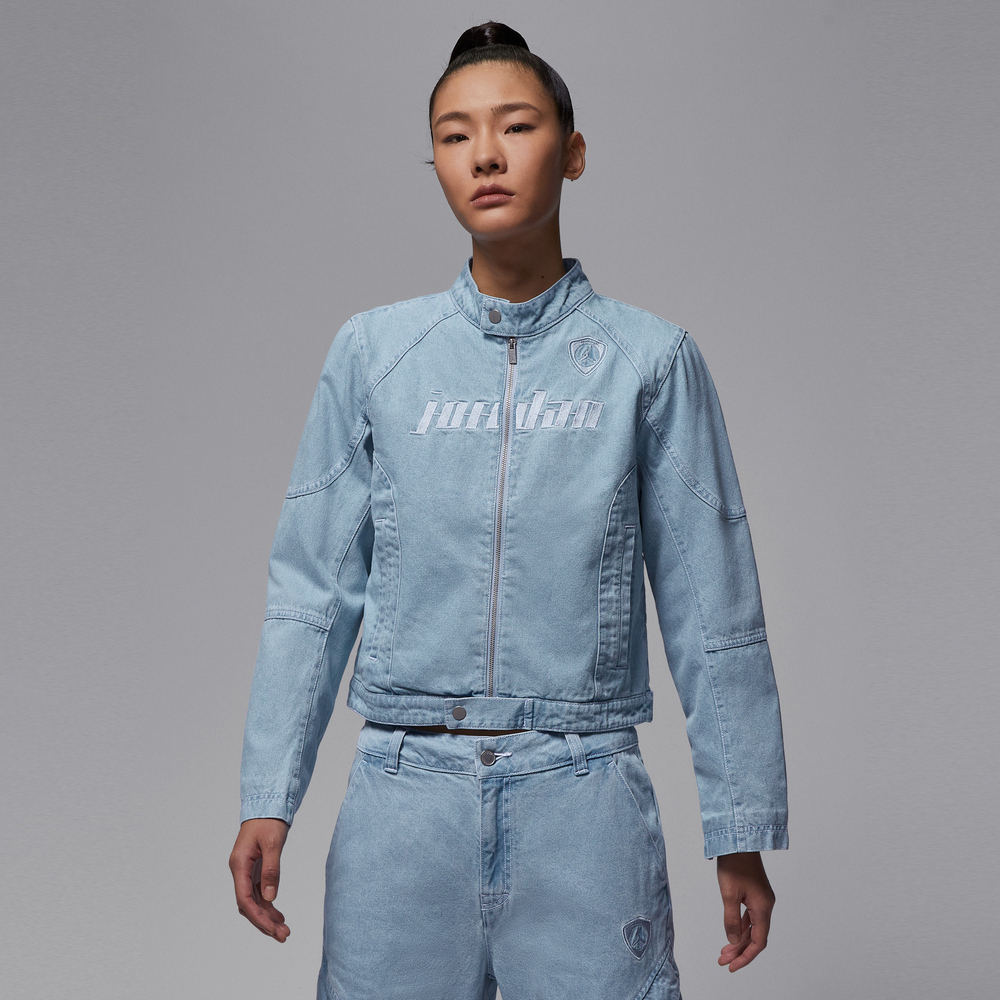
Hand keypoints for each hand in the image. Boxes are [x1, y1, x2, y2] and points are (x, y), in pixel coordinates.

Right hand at [229, 817, 290, 941]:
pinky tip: (278, 915)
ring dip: (267, 916)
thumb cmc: (268, 821)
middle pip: (248, 905)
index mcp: (239, 865)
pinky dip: (268, 904)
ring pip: (254, 901)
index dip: (258, 917)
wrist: (267, 804)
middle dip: (264, 922)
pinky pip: (259, 892)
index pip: (245, 900)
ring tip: (284, 930)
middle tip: (283, 936)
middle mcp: (240, 870)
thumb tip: (270, 897)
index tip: (272, 929)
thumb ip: (271, 870)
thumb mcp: (272, 843)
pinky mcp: (254, 869)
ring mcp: (246, 870)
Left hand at [715, 851, 774, 971]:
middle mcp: (765, 906)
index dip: (746, 957)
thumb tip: (732, 940)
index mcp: (763, 908)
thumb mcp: (728, 894)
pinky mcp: (754, 893)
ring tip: (723, 952)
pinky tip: (730, 933)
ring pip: (751, 927)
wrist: (738, 840)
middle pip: (755, 937)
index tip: (732, 967)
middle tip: (723, 961)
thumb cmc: (734, 864)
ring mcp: (761, 899)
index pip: (758, 942)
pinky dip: (740, 927)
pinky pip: (749, 917)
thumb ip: (731, 920)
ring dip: (738, 940)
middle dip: (739, 951)